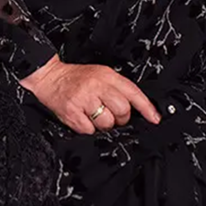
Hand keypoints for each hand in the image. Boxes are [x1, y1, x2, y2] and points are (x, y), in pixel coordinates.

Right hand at [18, 53, 161, 133]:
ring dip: (104, 125)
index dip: (147, 108)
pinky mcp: (72, 113)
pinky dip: (89, 128)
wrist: (50, 78)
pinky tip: (84, 118)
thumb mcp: (100, 74)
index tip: (155, 118)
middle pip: (123, 111)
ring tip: (95, 114)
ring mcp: (84, 99)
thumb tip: (136, 109)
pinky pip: (90, 130)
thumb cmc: (77, 78)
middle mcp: (96, 86)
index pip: (133, 92)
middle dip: (121, 118)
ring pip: (107, 123)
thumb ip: (117, 88)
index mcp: (106, 75)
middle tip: (112, 115)